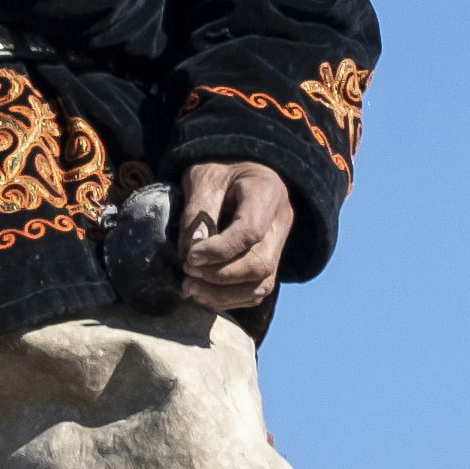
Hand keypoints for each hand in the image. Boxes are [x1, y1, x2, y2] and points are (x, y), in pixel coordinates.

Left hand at [173, 158, 296, 307]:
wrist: (242, 168)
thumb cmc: (221, 169)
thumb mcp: (204, 177)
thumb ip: (198, 212)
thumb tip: (192, 251)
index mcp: (267, 193)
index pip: (251, 232)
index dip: (218, 251)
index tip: (190, 258)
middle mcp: (281, 221)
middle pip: (260, 264)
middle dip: (220, 276)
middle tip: (188, 274)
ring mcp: (280, 243)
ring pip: (262, 283)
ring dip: (224, 294)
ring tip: (191, 289)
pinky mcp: (271, 259)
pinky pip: (258, 290)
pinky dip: (230, 299)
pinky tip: (205, 295)